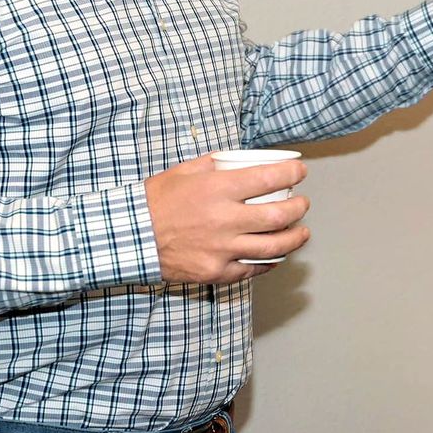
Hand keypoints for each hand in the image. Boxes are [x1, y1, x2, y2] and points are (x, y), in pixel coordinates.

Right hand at [143, 154, 310, 283]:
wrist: (129, 238)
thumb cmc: (154, 202)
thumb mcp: (184, 172)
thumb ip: (215, 165)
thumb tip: (239, 160)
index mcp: (217, 190)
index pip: (268, 178)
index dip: (291, 174)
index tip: (300, 173)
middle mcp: (224, 219)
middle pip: (279, 215)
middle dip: (299, 208)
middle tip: (303, 204)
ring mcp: (222, 249)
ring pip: (273, 246)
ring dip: (294, 238)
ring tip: (302, 232)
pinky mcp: (216, 271)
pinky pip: (252, 268)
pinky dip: (269, 262)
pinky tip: (277, 256)